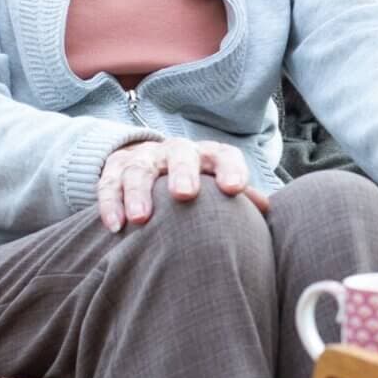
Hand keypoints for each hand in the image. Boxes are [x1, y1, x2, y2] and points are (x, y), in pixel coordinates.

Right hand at [97, 138, 270, 231]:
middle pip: (181, 155)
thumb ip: (240, 196)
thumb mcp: (217, 183)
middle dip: (183, 173)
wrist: (151, 160)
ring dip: (139, 192)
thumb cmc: (197, 182)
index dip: (231, 169)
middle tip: (184, 195)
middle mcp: (177, 152)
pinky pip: (109, 183)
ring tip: (141, 218)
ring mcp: (145, 158)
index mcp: (208, 156)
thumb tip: (268, 210)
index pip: (224, 155)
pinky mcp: (115, 168)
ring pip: (140, 169)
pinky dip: (111, 203)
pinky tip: (116, 226)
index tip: (234, 189)